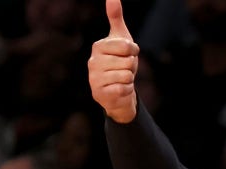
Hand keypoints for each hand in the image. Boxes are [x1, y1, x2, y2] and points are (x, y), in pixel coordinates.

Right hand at [88, 0, 139, 122]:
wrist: (118, 90)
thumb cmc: (120, 62)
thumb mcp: (121, 38)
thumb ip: (116, 18)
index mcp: (98, 46)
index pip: (127, 46)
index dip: (133, 52)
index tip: (127, 54)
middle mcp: (92, 62)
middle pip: (128, 62)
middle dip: (131, 67)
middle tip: (123, 69)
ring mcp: (94, 78)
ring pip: (126, 75)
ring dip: (129, 79)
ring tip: (121, 79)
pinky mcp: (98, 93)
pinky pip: (123, 88)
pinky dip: (127, 90)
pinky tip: (119, 89)